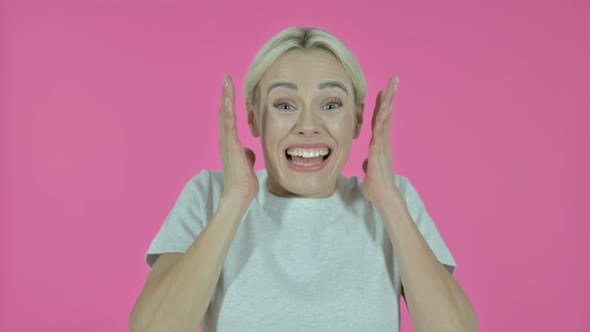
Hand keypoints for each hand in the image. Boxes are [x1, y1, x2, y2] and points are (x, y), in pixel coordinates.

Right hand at [219, 75, 258, 204]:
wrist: (239, 194)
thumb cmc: (244, 182)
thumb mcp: (247, 163)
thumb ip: (247, 154)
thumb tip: (249, 150)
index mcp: (230, 143)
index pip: (229, 118)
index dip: (229, 103)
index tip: (231, 89)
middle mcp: (225, 140)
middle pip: (225, 112)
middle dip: (226, 94)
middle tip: (227, 78)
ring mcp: (226, 142)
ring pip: (225, 114)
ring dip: (226, 97)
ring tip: (227, 81)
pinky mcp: (230, 144)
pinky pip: (229, 123)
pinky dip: (228, 109)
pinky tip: (229, 97)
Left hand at [362, 76, 400, 206]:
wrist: (383, 198)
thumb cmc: (377, 187)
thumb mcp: (370, 171)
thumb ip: (369, 163)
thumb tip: (367, 162)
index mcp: (378, 144)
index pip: (378, 120)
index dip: (380, 105)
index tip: (383, 91)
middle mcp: (382, 141)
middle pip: (385, 113)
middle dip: (389, 96)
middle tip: (393, 79)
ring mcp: (382, 144)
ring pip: (385, 118)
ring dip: (388, 100)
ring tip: (392, 84)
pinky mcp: (379, 149)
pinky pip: (381, 130)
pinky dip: (383, 117)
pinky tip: (385, 106)